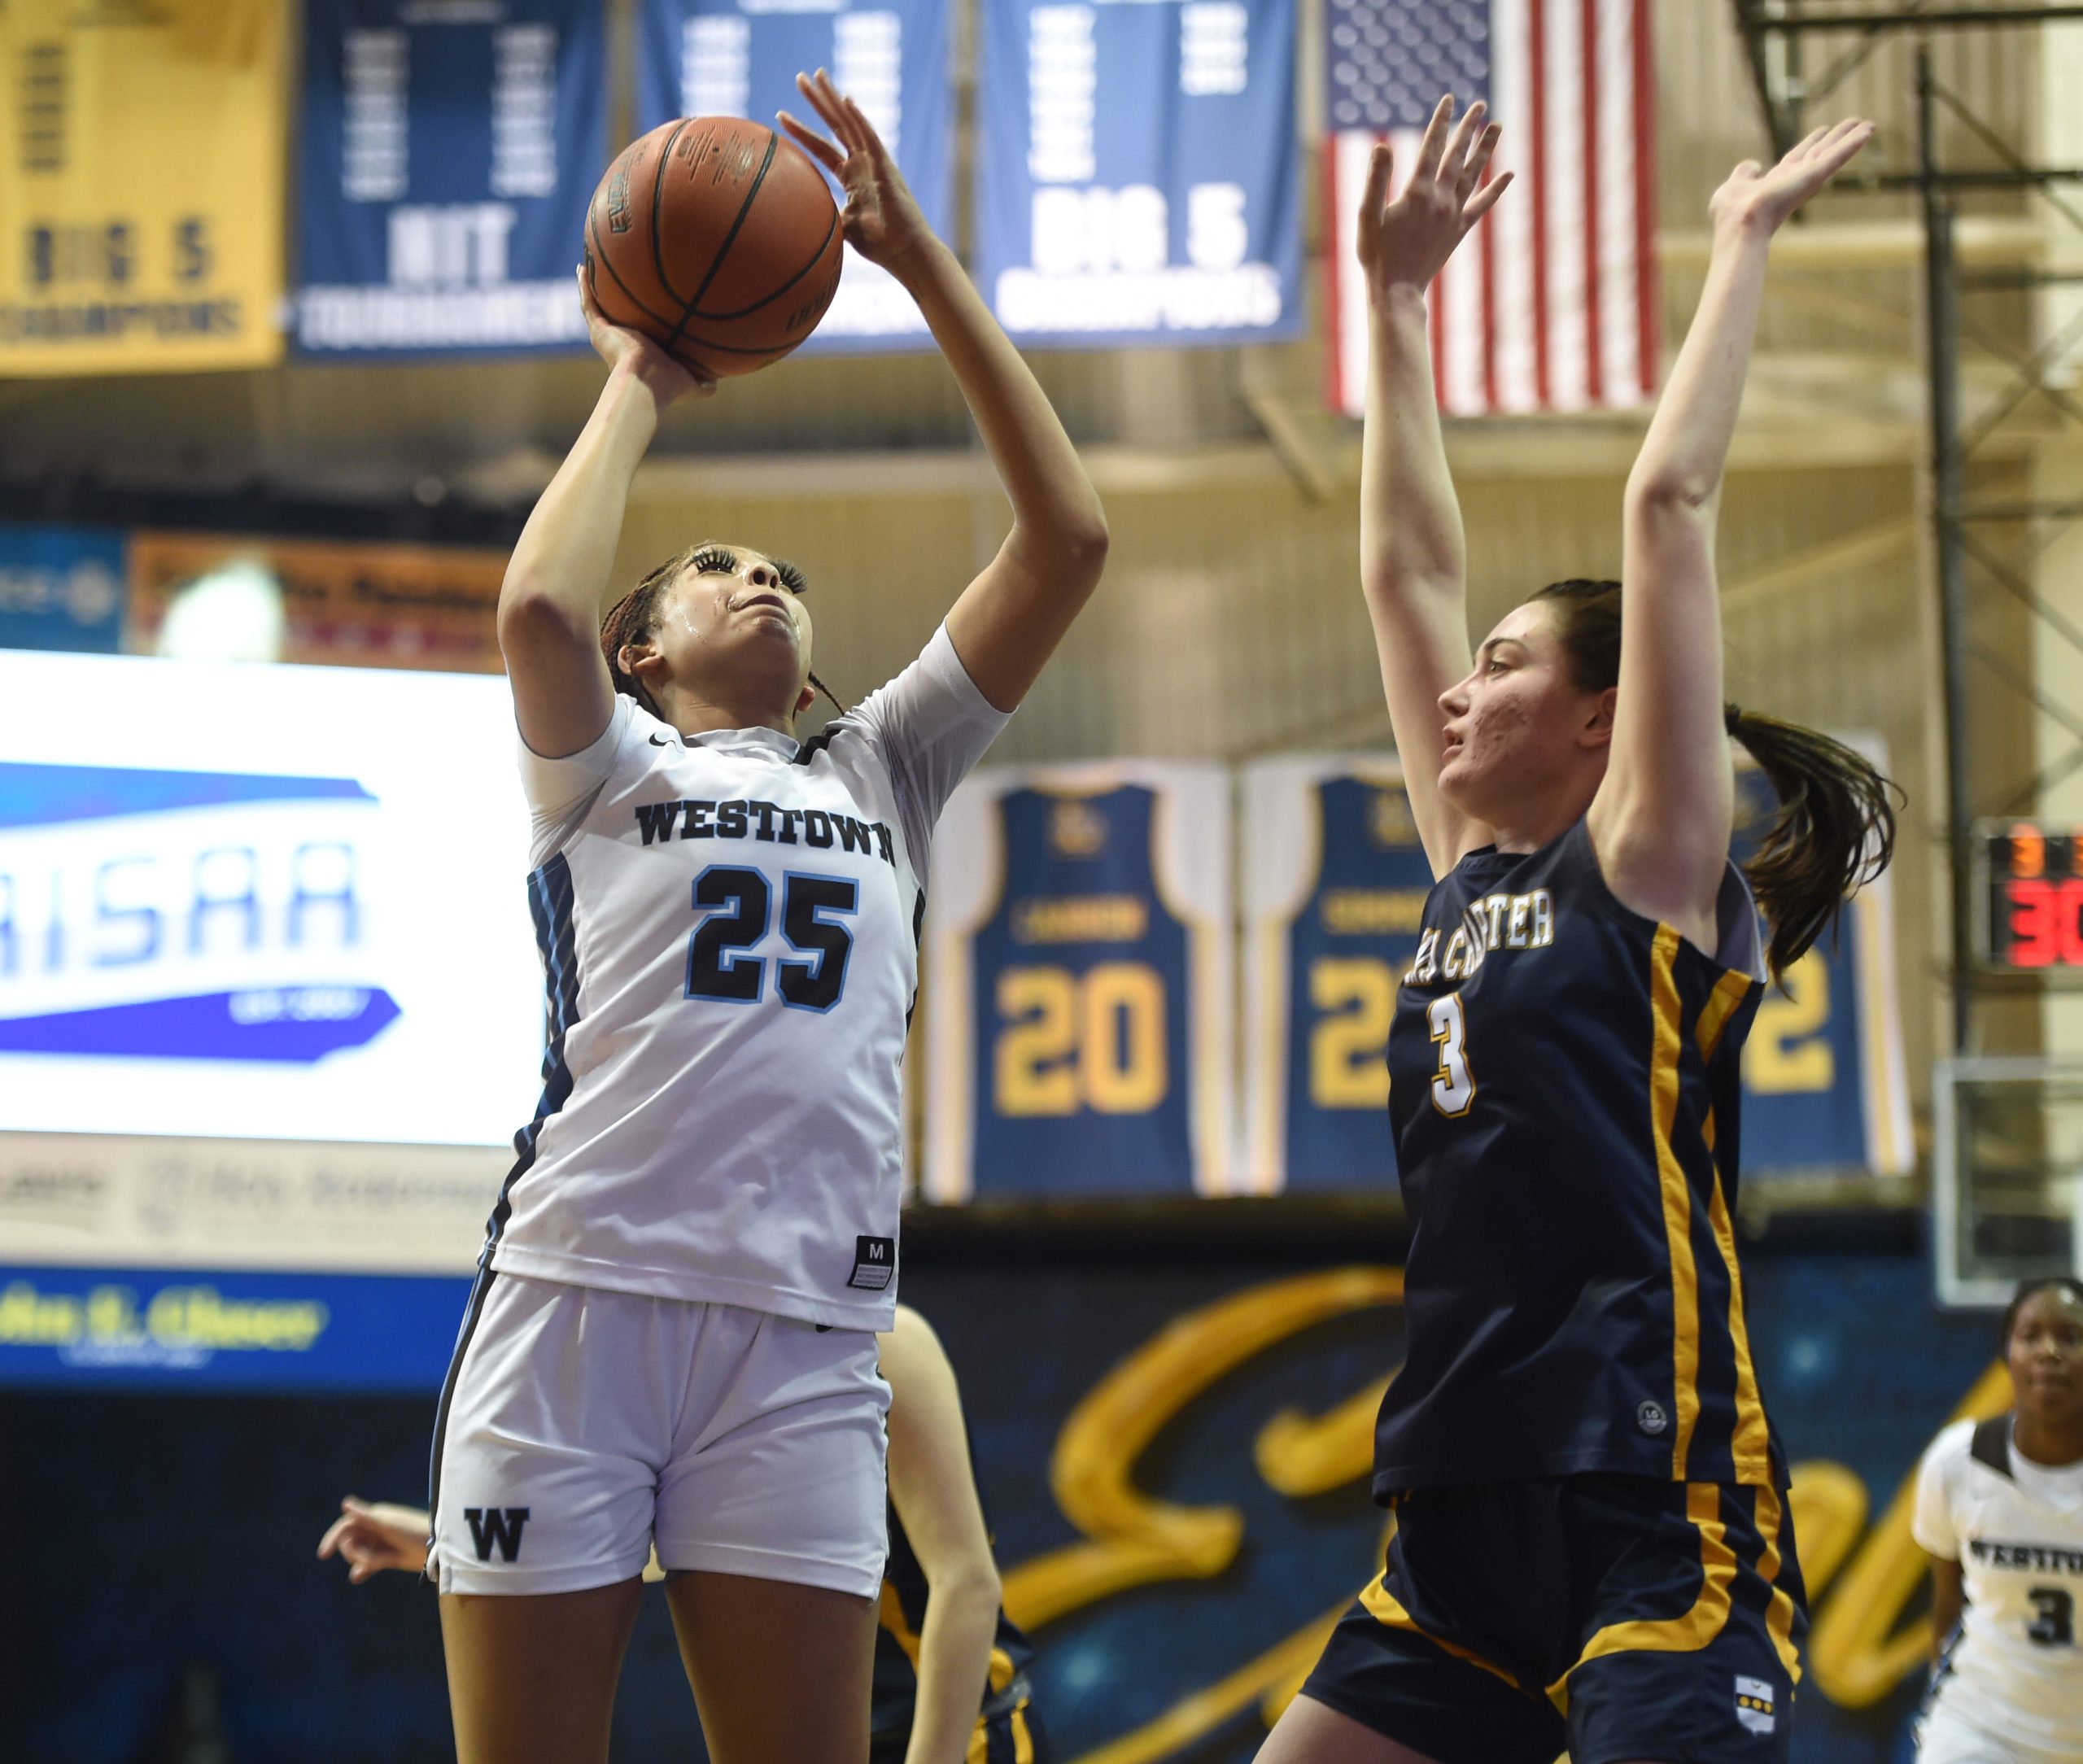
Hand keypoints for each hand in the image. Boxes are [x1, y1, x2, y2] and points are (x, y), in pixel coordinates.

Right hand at [316, 1496, 430, 1582]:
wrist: (437, 1549)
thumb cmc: (413, 1532)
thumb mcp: (388, 1525)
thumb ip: (365, 1517)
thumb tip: (345, 1503)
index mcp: (375, 1516)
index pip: (346, 1526)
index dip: (333, 1538)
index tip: (323, 1555)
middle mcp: (376, 1528)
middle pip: (351, 1542)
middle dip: (355, 1553)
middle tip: (373, 1558)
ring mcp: (381, 1543)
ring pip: (359, 1554)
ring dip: (362, 1561)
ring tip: (379, 1563)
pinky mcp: (388, 1557)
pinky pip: (368, 1564)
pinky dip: (362, 1569)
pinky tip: (356, 1577)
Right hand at [576, 266, 714, 405]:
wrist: (647, 384)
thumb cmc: (669, 386)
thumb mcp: (693, 383)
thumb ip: (705, 383)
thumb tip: (718, 381)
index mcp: (638, 353)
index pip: (636, 332)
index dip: (637, 320)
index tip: (642, 305)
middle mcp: (619, 344)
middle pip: (614, 317)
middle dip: (612, 301)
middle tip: (612, 281)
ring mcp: (607, 335)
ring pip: (596, 307)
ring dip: (592, 288)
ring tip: (588, 267)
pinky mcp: (598, 330)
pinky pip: (589, 303)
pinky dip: (584, 286)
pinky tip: (582, 268)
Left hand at [779, 70, 935, 274]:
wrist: (906, 253)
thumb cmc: (880, 245)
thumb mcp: (841, 228)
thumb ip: (824, 216)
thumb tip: (797, 222)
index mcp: (852, 176)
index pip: (822, 147)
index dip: (802, 131)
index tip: (780, 115)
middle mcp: (863, 162)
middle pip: (835, 125)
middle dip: (817, 100)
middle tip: (800, 77)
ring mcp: (875, 162)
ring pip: (850, 122)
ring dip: (833, 99)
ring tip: (817, 75)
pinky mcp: (886, 168)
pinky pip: (870, 137)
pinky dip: (858, 118)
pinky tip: (845, 99)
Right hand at [1357, 96, 1509, 305]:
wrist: (1398, 291)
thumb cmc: (1376, 255)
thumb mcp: (1367, 216)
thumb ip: (1375, 180)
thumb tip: (1381, 146)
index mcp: (1418, 192)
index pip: (1432, 147)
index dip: (1440, 121)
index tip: (1449, 100)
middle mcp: (1441, 200)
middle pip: (1457, 155)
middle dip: (1468, 128)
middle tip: (1480, 105)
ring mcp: (1453, 215)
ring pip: (1473, 174)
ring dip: (1486, 149)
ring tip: (1497, 127)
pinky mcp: (1459, 230)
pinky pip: (1482, 205)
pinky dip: (1496, 189)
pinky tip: (1509, 174)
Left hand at [1709, 118, 1873, 238]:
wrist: (1740, 224)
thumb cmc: (1732, 213)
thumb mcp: (1734, 185)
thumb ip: (1743, 174)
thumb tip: (1752, 165)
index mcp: (1777, 180)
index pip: (1798, 158)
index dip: (1810, 142)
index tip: (1823, 130)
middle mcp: (1796, 179)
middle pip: (1821, 152)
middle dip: (1837, 137)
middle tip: (1855, 122)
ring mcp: (1807, 178)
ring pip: (1834, 153)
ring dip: (1851, 138)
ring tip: (1868, 124)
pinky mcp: (1815, 176)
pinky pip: (1838, 156)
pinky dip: (1852, 144)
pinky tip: (1867, 131)